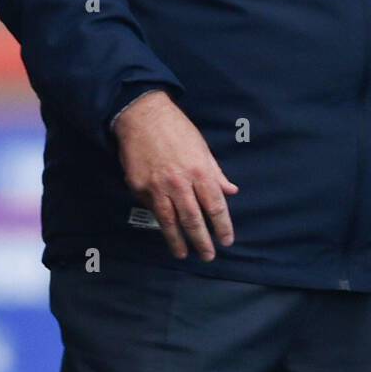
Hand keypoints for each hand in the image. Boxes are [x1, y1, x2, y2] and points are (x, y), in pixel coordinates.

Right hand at [113, 91, 238, 261]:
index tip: (226, 241)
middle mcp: (179, 183)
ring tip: (183, 254)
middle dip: (202, 241)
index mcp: (200, 171)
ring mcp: (157, 187)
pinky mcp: (139, 187)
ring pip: (170, 221)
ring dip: (178, 241)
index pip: (215, 206)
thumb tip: (231, 192)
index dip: (222, 226)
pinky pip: (152, 208)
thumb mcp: (202, 148)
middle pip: (193, 220)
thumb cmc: (177, 129)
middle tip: (208, 256)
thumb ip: (216, 173)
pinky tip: (166, 229)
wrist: (142, 116)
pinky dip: (160, 221)